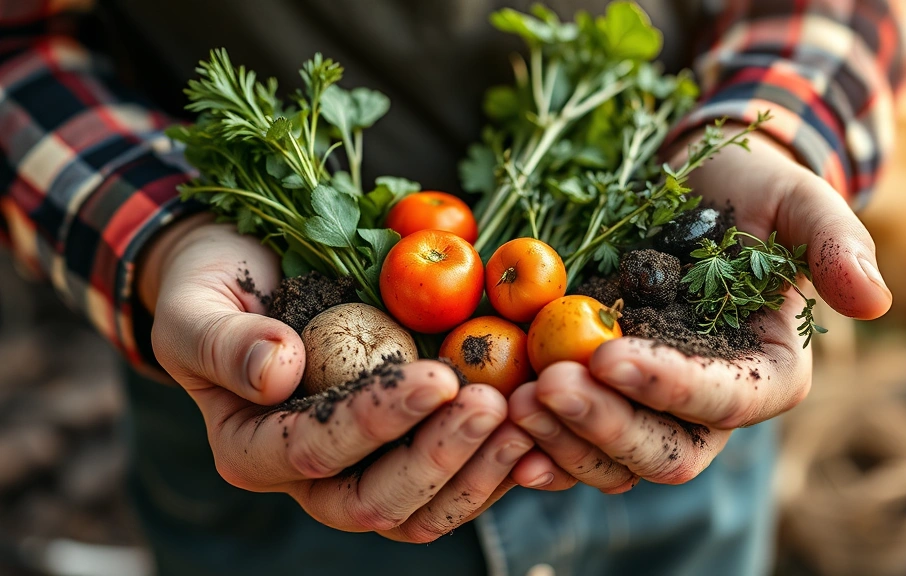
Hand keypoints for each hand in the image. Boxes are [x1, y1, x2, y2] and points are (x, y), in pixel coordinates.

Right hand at [137, 216, 563, 541]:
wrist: (249, 276)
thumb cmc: (210, 289)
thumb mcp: (195, 308)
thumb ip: (225, 344)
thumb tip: (276, 372)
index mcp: (253, 450)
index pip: (316, 453)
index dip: (377, 423)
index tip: (436, 378)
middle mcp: (310, 475)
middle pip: (379, 503)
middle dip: (440, 458)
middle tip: (492, 405)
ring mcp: (363, 466)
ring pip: (424, 508)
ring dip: (480, 470)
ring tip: (526, 420)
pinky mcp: (405, 447)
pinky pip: (456, 480)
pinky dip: (498, 463)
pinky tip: (536, 429)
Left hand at [509, 129, 892, 490]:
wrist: (694, 189)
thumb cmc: (753, 191)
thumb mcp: (799, 200)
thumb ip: (836, 244)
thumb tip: (874, 301)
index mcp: (766, 374)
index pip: (724, 402)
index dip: (670, 387)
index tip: (612, 354)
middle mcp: (709, 407)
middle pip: (665, 453)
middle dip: (605, 426)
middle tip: (548, 385)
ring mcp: (652, 409)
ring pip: (613, 461)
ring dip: (562, 441)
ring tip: (512, 402)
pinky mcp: (604, 398)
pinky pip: (573, 443)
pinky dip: (538, 445)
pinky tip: (500, 427)